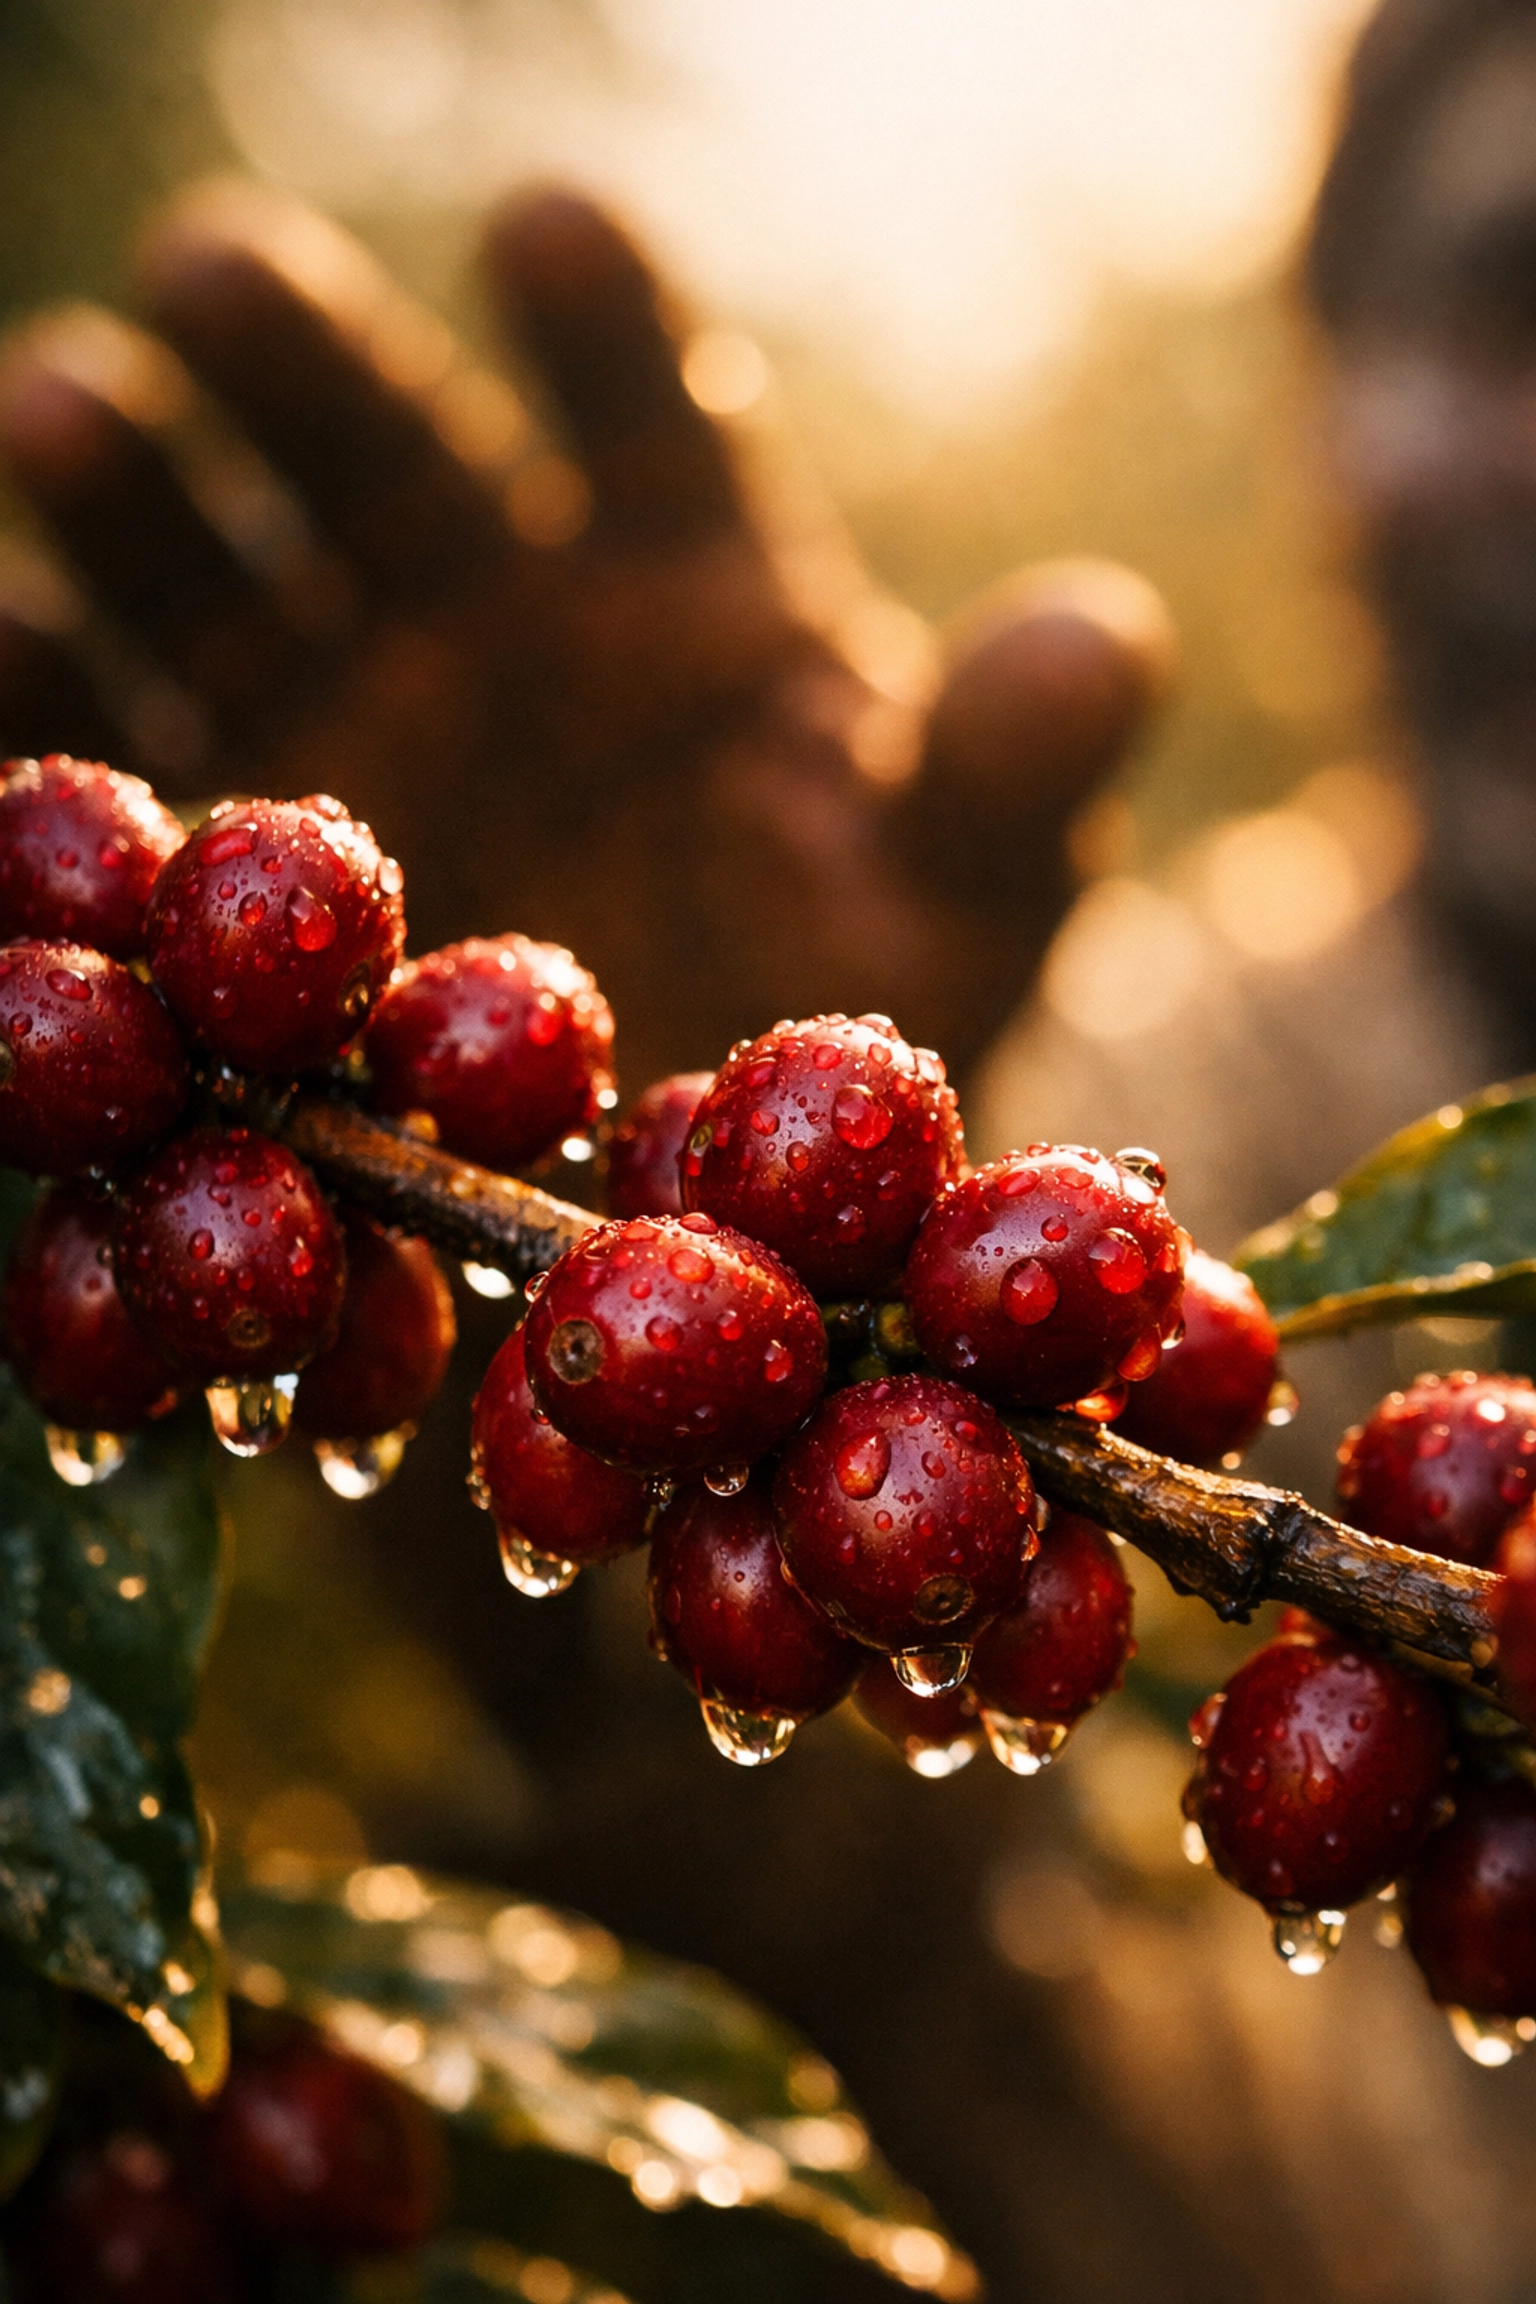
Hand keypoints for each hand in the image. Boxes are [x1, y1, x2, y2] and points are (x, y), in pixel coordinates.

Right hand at [0, 183, 1172, 1092]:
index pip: (647, 417)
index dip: (600, 325)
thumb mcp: (954, 908)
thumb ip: (1009, 773)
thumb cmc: (851, 1028)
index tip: (544, 236)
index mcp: (678, 584)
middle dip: (306, 364)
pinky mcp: (236, 837)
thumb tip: (1105, 641)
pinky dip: (49, 687)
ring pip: (225, 564)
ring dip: (139, 485)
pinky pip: (123, 743)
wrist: (696, 1202)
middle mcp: (496, 613)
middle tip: (211, 283)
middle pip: (391, 456)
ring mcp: (349, 713)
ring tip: (63, 416)